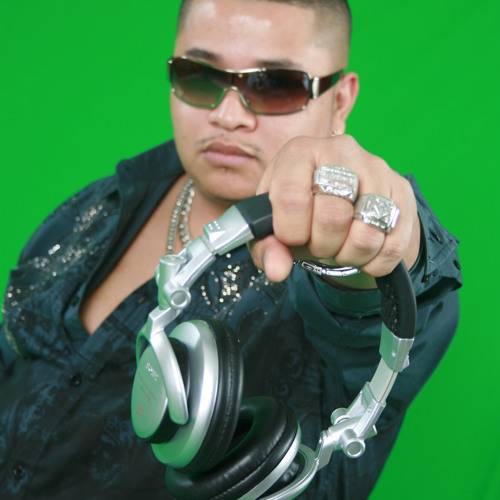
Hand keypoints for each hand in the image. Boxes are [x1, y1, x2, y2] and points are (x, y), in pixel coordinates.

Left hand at [250, 135, 420, 284]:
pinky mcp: (402, 191)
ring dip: (349, 256)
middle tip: (318, 244)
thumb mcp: (274, 224)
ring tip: (340, 248)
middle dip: (322, 246)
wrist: (345, 199)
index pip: (291, 197)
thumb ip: (267, 247)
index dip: (290, 231)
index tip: (292, 237)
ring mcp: (377, 168)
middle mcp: (341, 150)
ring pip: (367, 233)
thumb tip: (276, 270)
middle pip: (332, 216)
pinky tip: (363, 255)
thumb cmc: (301, 211)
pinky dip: (375, 263)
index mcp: (300, 152)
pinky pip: (393, 244)